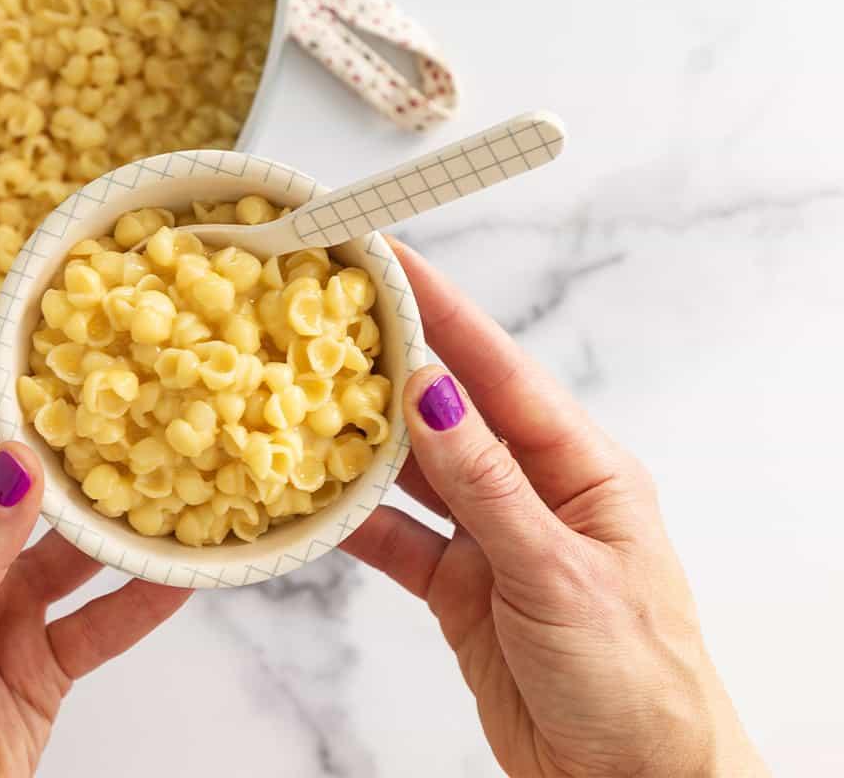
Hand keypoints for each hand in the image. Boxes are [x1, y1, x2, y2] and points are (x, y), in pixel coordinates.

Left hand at [0, 363, 190, 777]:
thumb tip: (14, 464)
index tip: (27, 343)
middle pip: (24, 500)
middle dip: (68, 454)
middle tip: (119, 397)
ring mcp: (4, 621)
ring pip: (73, 558)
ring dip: (115, 527)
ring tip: (168, 477)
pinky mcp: (44, 668)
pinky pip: (101, 625)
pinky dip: (141, 602)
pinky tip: (179, 573)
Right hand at [343, 240, 766, 776]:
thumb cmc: (634, 678)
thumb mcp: (558, 571)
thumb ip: (487, 483)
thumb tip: (432, 392)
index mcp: (582, 468)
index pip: (500, 369)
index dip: (442, 310)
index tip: (388, 259)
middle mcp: (533, 489)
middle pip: (449, 408)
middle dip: (390, 360)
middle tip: (324, 312)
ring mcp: (491, 536)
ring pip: (414, 469)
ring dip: (362, 439)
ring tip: (303, 393)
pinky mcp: (458, 584)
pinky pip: (397, 537)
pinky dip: (356, 520)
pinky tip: (316, 498)